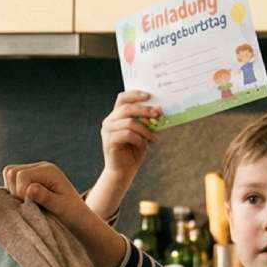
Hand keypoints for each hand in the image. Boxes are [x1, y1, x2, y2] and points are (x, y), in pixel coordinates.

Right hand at [4, 162, 130, 266]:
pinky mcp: (31, 181)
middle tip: (29, 204)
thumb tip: (30, 188)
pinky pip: (12, 182)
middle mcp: (41, 167)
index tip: (31, 206)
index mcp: (49, 170)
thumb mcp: (61, 208)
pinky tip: (26, 202)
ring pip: (9, 175)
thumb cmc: (73, 215)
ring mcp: (35, 173)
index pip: (20, 175)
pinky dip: (14, 192)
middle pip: (11, 171)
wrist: (80, 219)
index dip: (20, 192)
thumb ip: (45, 197)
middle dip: (15, 190)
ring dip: (14, 191)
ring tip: (28, 204)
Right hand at [84, 91, 160, 225]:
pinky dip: (140, 139)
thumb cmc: (134, 150)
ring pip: (129, 122)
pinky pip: (128, 135)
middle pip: (127, 108)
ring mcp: (107, 131)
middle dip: (145, 110)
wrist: (124, 171)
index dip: (135, 94)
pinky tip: (145, 145)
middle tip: (158, 115)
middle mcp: (109, 121)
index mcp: (116, 115)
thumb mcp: (143, 133)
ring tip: (154, 138)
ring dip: (145, 129)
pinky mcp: (109, 142)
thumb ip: (147, 121)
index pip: (122, 98)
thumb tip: (159, 110)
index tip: (150, 96)